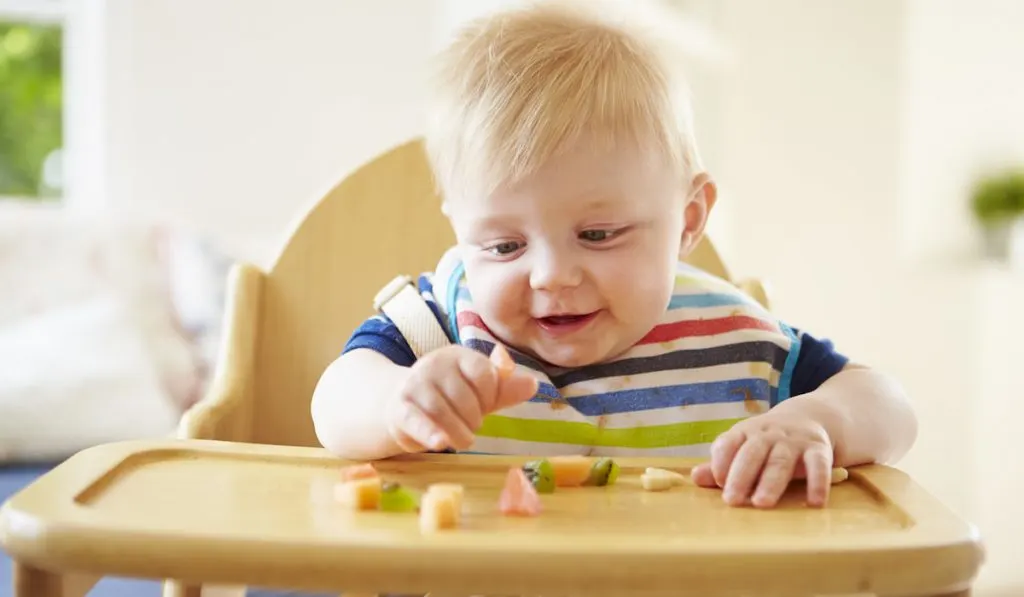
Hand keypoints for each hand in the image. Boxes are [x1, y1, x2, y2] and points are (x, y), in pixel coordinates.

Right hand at [385, 344, 537, 452]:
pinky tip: (441, 443)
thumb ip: (504, 389)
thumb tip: (532, 384)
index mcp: (458, 355)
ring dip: (458, 433)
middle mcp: (434, 364)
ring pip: (443, 411)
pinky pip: (415, 420)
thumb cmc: (448, 399)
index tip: (484, 406)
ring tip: (462, 441)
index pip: (484, 374)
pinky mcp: (399, 407)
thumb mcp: (479, 393)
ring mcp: (414, 385)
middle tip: (470, 426)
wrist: (400, 404)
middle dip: (473, 418)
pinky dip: (430, 433)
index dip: (490, 396)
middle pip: (465, 397)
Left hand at [691, 407, 833, 507]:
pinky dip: (817, 483)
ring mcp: (794, 440)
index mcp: (745, 431)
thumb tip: (694, 478)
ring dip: (771, 482)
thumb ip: (721, 464)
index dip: (721, 461)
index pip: (729, 443)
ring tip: (761, 504)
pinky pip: (818, 465)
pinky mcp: (818, 449)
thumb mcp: (743, 446)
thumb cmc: (767, 441)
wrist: (809, 417)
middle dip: (741, 476)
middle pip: (753, 453)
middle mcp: (768, 434)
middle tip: (732, 501)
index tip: (717, 481)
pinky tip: (814, 502)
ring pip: (781, 460)